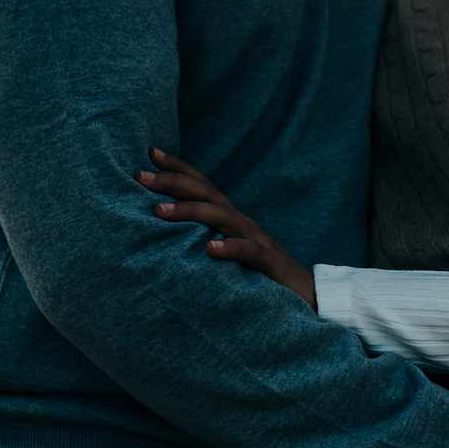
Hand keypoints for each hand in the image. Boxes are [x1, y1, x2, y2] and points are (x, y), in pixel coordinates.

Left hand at [138, 147, 317, 310]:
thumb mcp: (230, 251)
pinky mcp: (269, 263)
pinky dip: (230, 248)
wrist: (308, 294)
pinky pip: (249, 252)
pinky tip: (210, 249)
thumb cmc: (261, 274)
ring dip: (190, 210)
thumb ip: (205, 238)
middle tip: (140, 176)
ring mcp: (256, 239)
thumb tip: (167, 233)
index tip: (150, 153)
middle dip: (173, 181)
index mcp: (231, 218)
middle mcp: (241, 222)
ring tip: (159, 211)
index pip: (202, 185)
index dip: (178, 167)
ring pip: (221, 217)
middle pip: (206, 193)